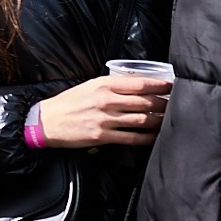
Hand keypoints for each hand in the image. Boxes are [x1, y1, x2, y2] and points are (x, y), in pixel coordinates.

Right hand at [35, 74, 167, 147]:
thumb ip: (111, 86)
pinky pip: (131, 137)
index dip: (160, 85)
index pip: (140, 83)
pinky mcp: (102, 136)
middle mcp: (107, 100)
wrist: (46, 121)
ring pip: (142, 120)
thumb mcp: (89, 86)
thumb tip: (136, 87)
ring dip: (158, 120)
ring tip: (168, 120)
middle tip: (175, 105)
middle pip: (145, 102)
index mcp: (104, 84)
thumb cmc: (68, 103)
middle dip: (164, 104)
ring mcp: (105, 119)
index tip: (171, 86)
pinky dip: (145, 138)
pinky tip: (154, 137)